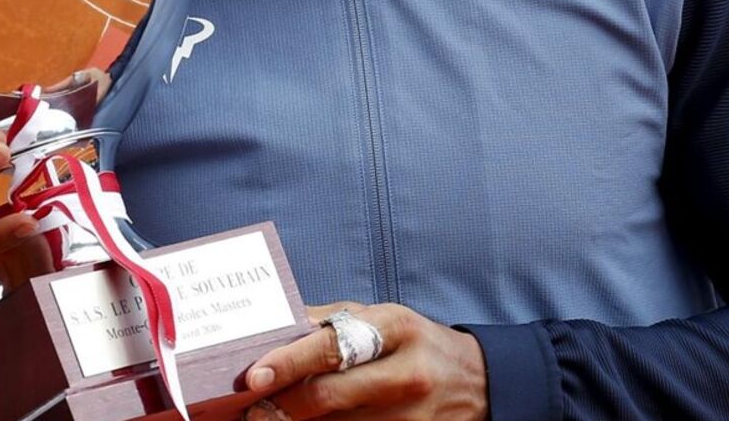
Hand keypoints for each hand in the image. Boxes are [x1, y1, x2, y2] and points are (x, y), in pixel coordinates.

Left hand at [243, 302, 487, 419]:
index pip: (331, 347)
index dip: (288, 362)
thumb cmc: (416, 344)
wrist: (478, 382)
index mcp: (394, 329)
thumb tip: (275, 326)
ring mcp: (412, 417)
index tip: (255, 377)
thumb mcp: (382, 318)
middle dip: (283, 405)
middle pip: (330, 396)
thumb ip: (330, 321)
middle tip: (249, 408)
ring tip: (269, 417)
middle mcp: (405, 374)